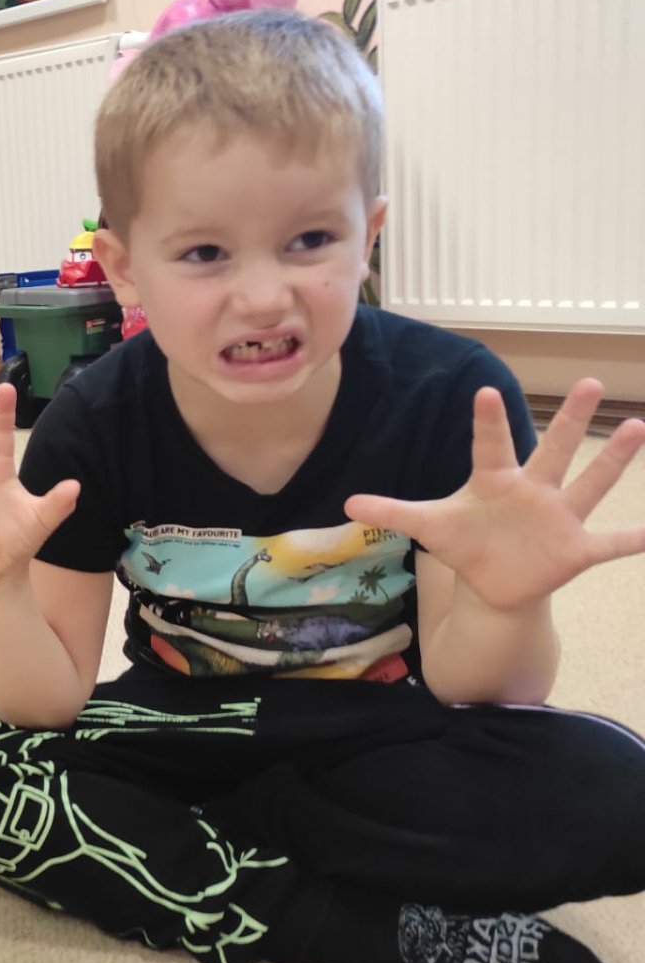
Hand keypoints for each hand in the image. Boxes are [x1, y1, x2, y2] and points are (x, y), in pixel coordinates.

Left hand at [346, 380, 644, 612]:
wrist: (493, 581)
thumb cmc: (465, 542)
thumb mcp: (429, 527)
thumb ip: (393, 513)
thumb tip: (346, 505)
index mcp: (495, 481)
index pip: (490, 445)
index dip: (487, 421)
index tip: (484, 390)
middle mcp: (534, 490)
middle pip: (555, 449)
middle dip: (572, 419)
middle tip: (589, 381)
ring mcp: (560, 517)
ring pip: (591, 484)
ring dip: (614, 460)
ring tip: (638, 426)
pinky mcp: (577, 549)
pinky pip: (612, 542)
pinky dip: (636, 539)